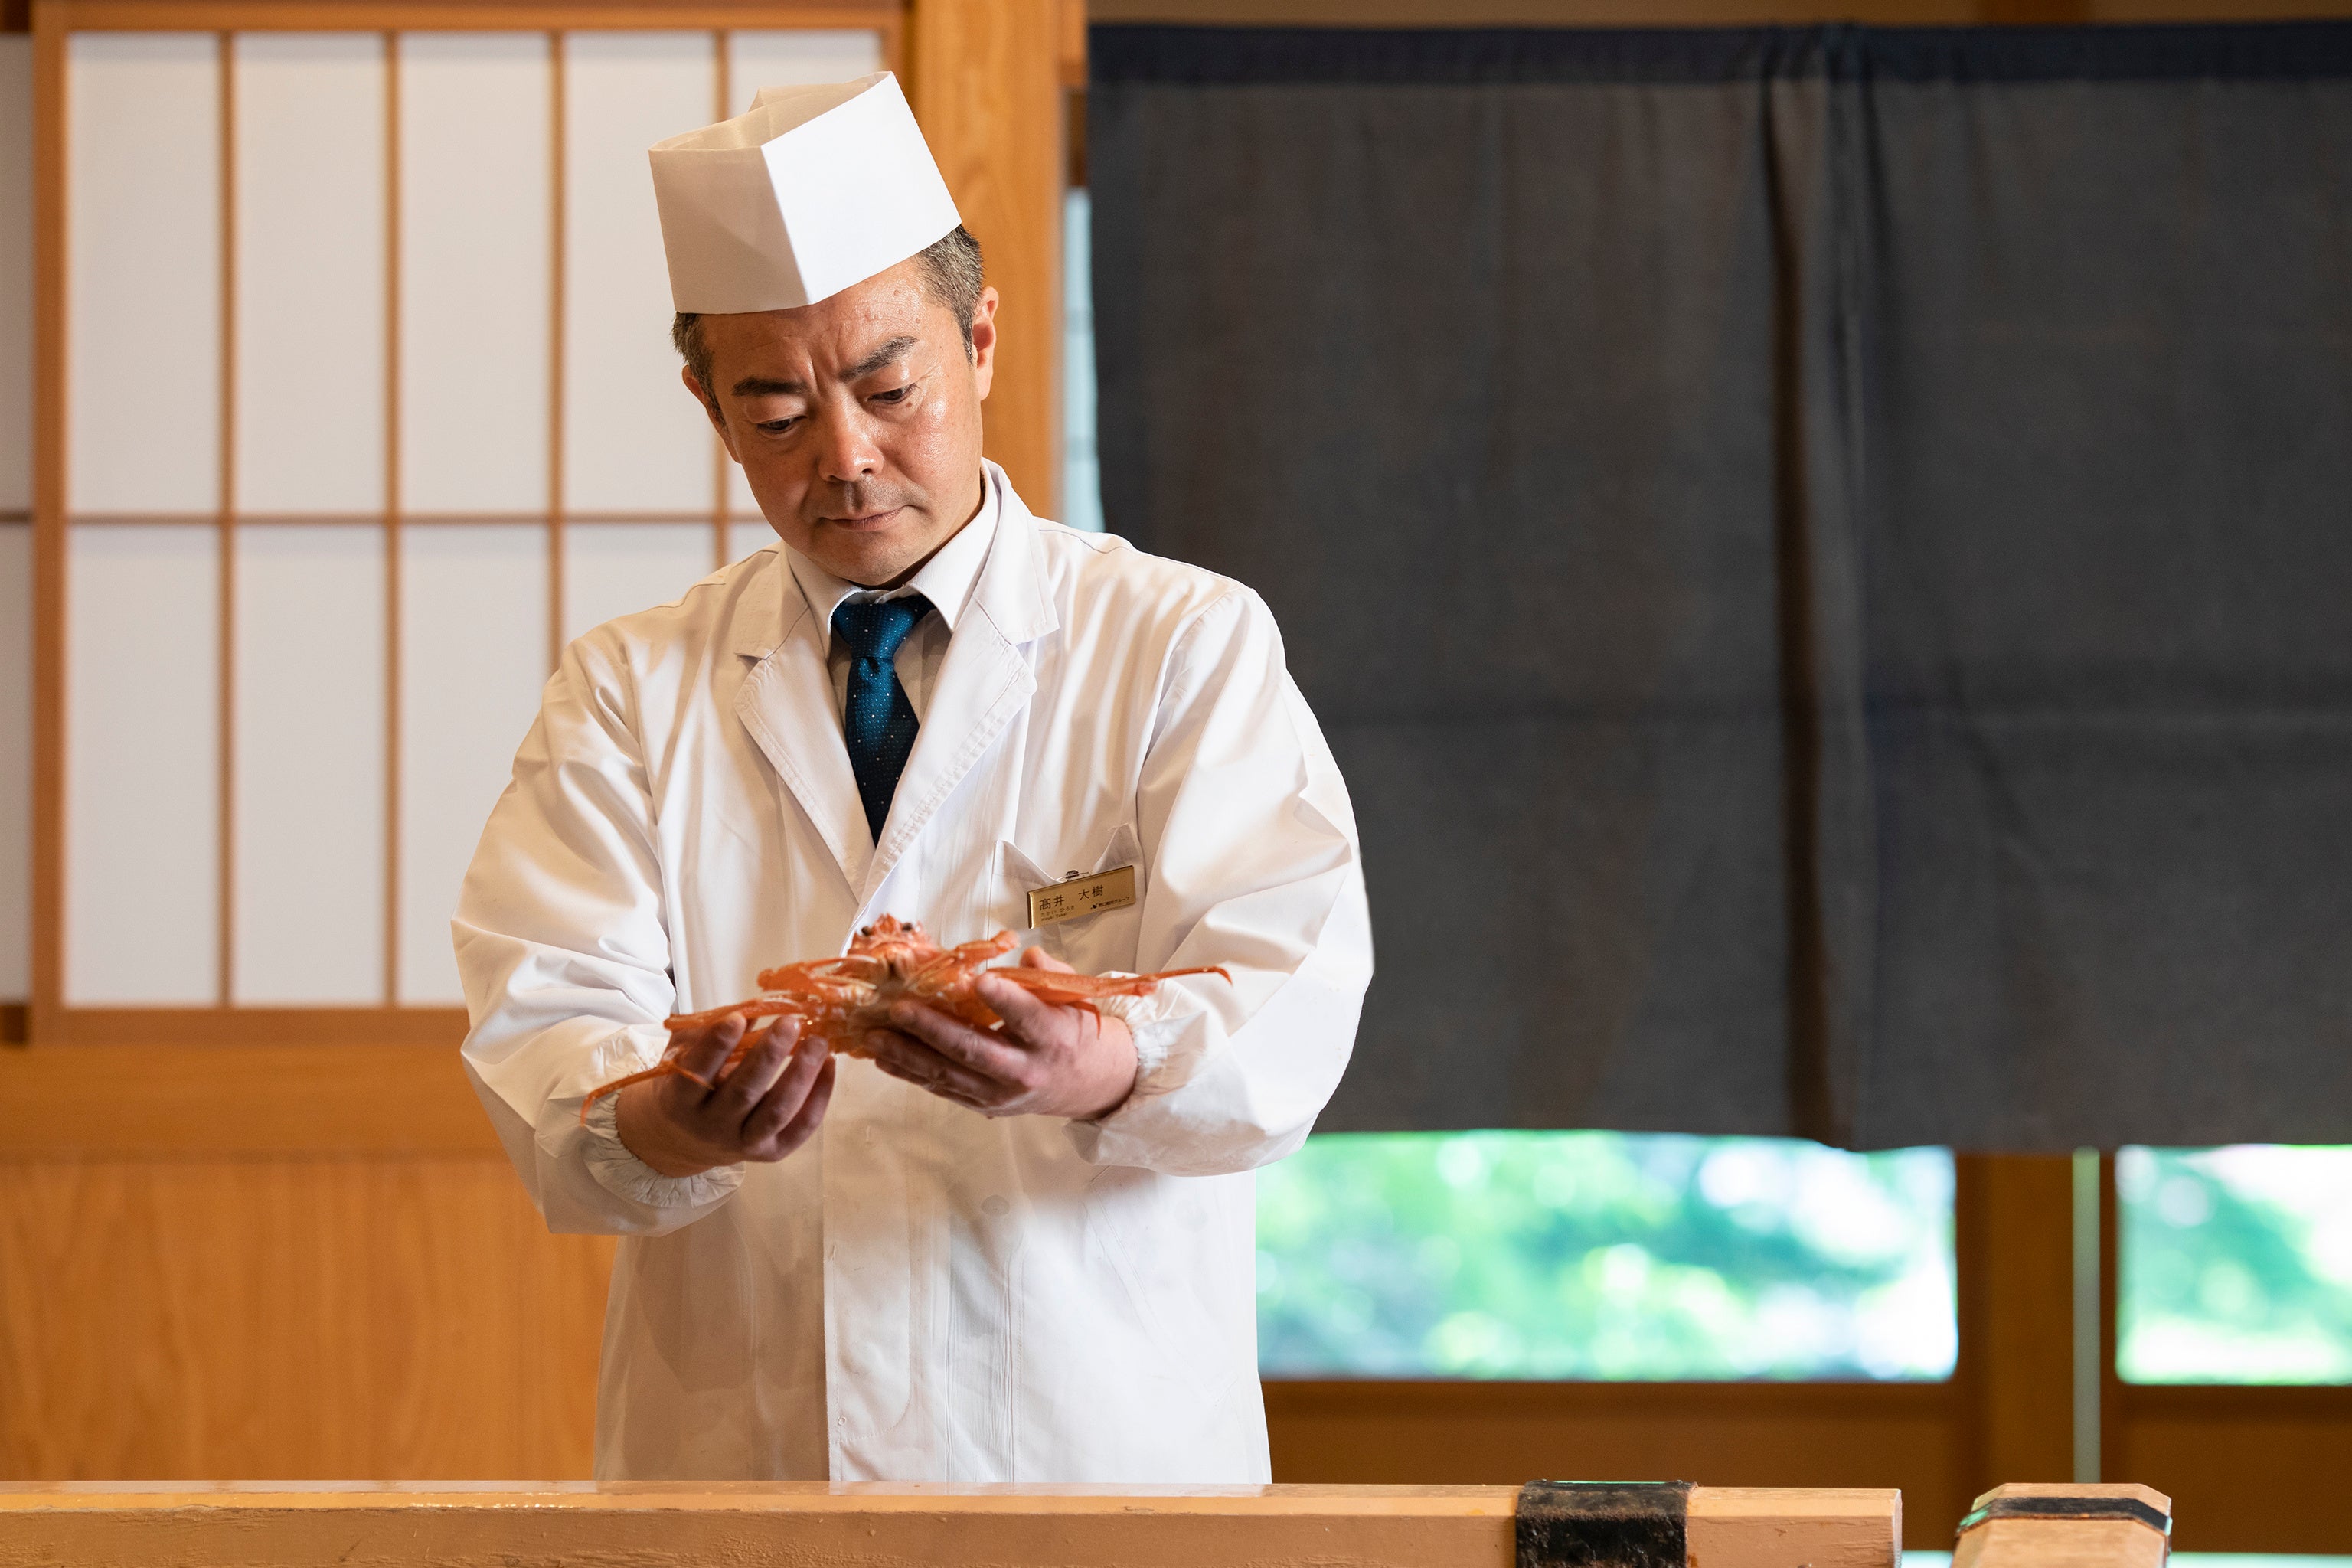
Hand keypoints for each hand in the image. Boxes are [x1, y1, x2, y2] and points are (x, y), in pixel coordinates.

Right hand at [614, 1013, 835, 1178]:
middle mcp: (710, 1127)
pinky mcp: (770, 1152)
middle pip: (743, 1093)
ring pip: (777, 1112)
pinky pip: (801, 1127)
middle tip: (791, 1022)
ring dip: (801, 1075)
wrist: (684, 1140)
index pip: (697, 1073)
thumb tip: (755, 1008)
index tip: (738, 1018)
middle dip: (769, 1055)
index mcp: (680, 1101)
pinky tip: (829, 1065)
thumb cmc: (687, 1084)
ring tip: (818, 1041)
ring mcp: (742, 1144)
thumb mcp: (685, 1054)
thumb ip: (710, 1032)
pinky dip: (820, 1097)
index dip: (716, 1046)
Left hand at [864, 947, 1139, 1120]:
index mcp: (1053, 1038)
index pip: (1029, 1018)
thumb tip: (1023, 954)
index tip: (981, 980)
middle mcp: (1025, 1070)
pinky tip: (884, 1059)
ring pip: (949, 1074)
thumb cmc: (1074, 1030)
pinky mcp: (984, 1104)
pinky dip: (911, 1074)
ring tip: (875, 1037)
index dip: (1005, 1000)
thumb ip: (1047, 974)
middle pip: (974, 1051)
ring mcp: (1001, 1093)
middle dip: (932, 1029)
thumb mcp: (1072, 996)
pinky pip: (942, 1089)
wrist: (1089, 1083)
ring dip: (908, 1055)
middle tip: (899, 1009)